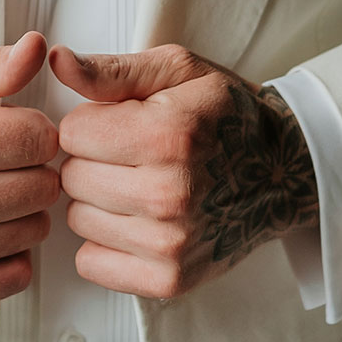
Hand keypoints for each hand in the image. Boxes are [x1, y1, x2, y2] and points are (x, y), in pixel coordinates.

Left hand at [50, 43, 317, 300]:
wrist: (284, 171)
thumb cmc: (225, 115)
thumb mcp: (177, 71)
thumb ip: (112, 69)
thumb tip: (58, 62)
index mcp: (168, 134)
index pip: (72, 132)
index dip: (91, 122)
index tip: (119, 122)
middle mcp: (169, 192)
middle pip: (72, 178)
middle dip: (92, 161)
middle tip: (130, 155)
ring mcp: (171, 242)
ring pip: (78, 220)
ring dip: (98, 202)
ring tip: (137, 185)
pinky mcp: (170, 279)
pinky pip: (91, 262)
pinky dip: (105, 242)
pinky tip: (136, 221)